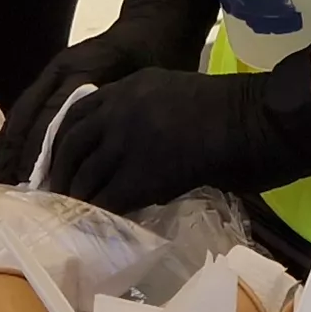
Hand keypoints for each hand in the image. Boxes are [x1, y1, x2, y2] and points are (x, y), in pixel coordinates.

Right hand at [0, 0, 218, 184]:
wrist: (153, 26)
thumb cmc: (156, 60)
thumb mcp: (145, 86)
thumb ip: (120, 115)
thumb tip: (97, 159)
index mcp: (85, 70)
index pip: (53, 112)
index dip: (40, 148)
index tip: (32, 180)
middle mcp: (61, 69)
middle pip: (28, 113)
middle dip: (15, 151)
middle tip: (5, 187)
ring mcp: (53, 71)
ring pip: (21, 112)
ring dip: (8, 145)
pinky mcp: (51, 77)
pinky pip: (26, 108)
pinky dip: (14, 135)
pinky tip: (5, 159)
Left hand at [42, 53, 310, 215]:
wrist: (255, 121)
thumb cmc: (228, 109)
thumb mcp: (174, 92)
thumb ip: (143, 108)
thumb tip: (122, 141)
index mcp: (129, 87)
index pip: (77, 113)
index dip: (61, 140)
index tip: (56, 159)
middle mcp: (121, 109)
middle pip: (72, 143)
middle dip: (61, 171)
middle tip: (55, 192)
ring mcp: (129, 141)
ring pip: (85, 174)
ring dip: (76, 197)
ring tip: (73, 214)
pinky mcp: (142, 173)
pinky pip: (108, 197)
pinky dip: (98, 212)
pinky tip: (98, 224)